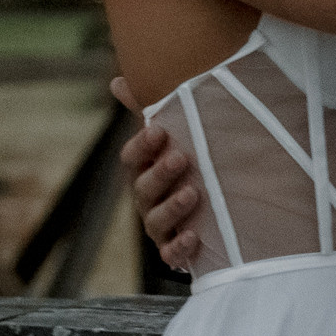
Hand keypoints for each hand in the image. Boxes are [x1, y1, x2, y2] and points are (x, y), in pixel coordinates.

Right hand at [112, 77, 201, 270]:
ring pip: (153, 221)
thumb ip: (148, 109)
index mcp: (144, 169)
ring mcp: (159, 227)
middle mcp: (146, 198)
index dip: (142, 146)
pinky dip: (178, 248)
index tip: (159, 131)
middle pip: (142, 188)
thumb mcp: (176, 135)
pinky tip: (193, 237)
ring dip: (171, 208)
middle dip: (160, 173)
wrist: (218, 208)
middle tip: (182, 157)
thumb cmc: (190, 164)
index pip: (132, 157)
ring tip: (193, 194)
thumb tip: (117, 80)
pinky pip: (169, 254)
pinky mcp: (174, 251)